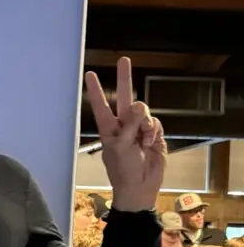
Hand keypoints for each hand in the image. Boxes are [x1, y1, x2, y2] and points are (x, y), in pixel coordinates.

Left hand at [85, 56, 166, 212]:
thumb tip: (140, 107)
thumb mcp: (120, 147)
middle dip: (125, 78)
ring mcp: (139, 129)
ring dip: (145, 124)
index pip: (102, 105)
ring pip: (145, 112)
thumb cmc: (123, 170)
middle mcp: (124, 125)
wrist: (140, 187)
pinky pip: (155, 124)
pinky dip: (154, 132)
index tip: (90, 74)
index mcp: (109, 128)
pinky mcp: (154, 135)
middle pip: (125, 97)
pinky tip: (150, 144)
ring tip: (142, 141)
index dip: (96, 90)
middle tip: (124, 59)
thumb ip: (129, 126)